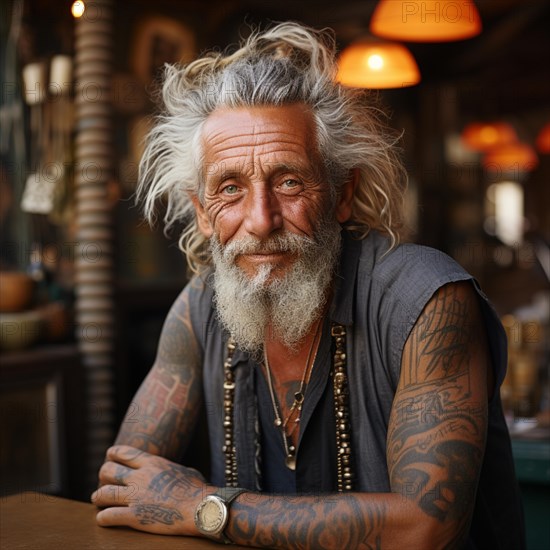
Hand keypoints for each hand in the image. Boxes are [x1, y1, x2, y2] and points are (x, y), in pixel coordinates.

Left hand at [91, 444, 212, 535]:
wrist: (201, 508)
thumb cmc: (199, 490)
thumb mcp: (185, 471)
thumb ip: (171, 470)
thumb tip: (175, 472)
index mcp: (153, 463)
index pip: (124, 453)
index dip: (113, 454)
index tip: (109, 456)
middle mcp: (140, 477)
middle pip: (109, 471)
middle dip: (103, 475)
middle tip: (103, 481)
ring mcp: (136, 497)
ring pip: (103, 493)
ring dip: (98, 497)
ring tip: (97, 499)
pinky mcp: (134, 516)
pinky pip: (108, 516)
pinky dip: (103, 518)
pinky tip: (103, 519)